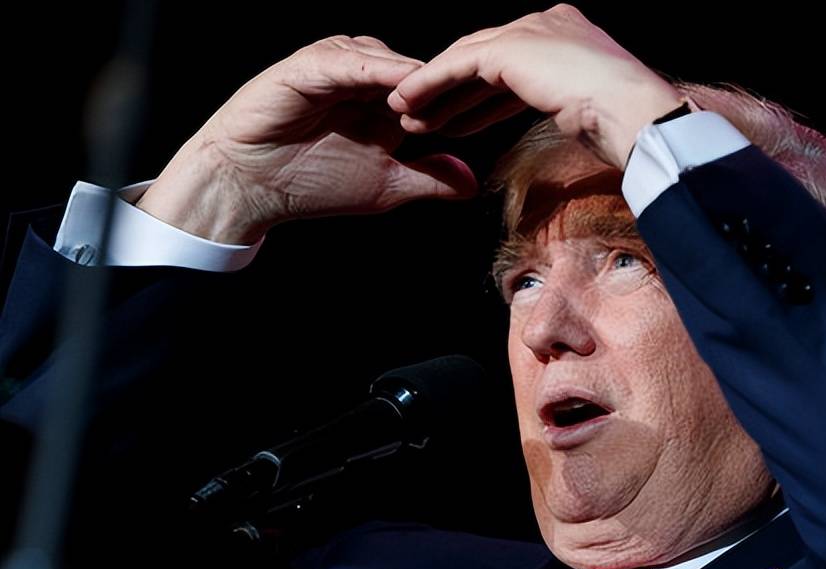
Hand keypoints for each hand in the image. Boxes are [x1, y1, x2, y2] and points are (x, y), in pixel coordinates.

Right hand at [137, 35, 478, 243]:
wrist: (252, 186)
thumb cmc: (312, 183)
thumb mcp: (386, 186)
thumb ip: (428, 179)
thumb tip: (472, 183)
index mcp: (384, 100)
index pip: (435, 88)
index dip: (466, 96)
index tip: (505, 105)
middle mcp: (365, 76)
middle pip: (417, 66)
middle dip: (449, 78)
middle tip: (488, 87)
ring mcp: (337, 65)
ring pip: (387, 58)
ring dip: (417, 75)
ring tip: (447, 90)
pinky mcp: (310, 64)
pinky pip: (348, 59)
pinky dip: (376, 69)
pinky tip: (401, 84)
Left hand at [387, 4, 685, 169]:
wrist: (637, 116)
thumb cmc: (627, 127)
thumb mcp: (589, 109)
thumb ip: (566, 103)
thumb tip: (566, 117)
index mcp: (570, 38)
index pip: (512, 65)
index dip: (480, 95)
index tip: (459, 119)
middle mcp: (548, 25)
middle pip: (485, 60)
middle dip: (451, 92)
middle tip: (422, 117)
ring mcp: (531, 31)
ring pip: (466, 60)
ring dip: (433, 90)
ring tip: (408, 117)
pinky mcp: (512, 48)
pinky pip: (458, 65)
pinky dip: (430, 82)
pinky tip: (409, 102)